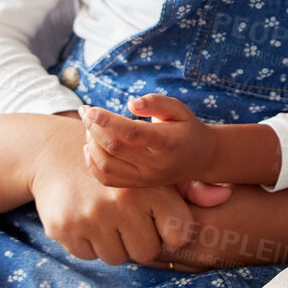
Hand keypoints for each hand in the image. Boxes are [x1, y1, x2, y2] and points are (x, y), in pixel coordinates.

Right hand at [29, 115, 195, 264]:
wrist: (57, 156)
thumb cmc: (118, 167)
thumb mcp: (152, 171)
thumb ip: (190, 188)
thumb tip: (223, 195)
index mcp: (148, 187)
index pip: (177, 236)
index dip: (171, 232)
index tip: (161, 222)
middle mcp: (121, 202)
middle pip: (147, 252)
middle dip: (142, 239)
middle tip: (131, 220)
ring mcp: (91, 217)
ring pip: (117, 257)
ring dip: (115, 243)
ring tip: (109, 218)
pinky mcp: (65, 228)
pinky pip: (89, 256)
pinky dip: (90, 244)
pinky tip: (88, 220)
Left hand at [82, 94, 215, 187]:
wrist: (201, 159)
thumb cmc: (186, 128)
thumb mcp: (178, 109)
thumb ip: (156, 102)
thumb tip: (130, 104)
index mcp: (167, 143)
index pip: (132, 132)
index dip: (108, 121)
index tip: (90, 109)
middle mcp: (155, 164)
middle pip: (114, 148)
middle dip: (93, 128)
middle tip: (86, 111)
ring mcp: (145, 178)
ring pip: (106, 165)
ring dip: (91, 143)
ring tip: (90, 127)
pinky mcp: (137, 185)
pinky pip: (106, 179)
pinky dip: (92, 163)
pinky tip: (90, 147)